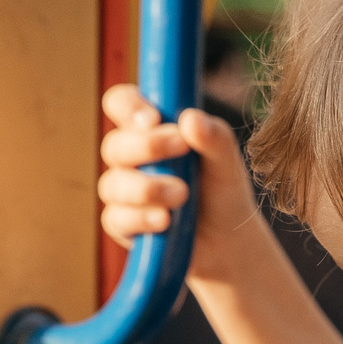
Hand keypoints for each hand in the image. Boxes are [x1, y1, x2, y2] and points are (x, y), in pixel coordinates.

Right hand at [97, 84, 260, 274]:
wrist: (229, 239)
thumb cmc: (222, 190)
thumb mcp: (227, 162)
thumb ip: (214, 137)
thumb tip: (191, 118)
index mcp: (149, 130)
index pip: (121, 103)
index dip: (128, 106)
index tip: (153, 118)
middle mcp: (130, 158)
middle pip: (114, 145)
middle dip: (147, 147)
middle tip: (182, 148)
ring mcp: (123, 192)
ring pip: (113, 184)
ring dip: (147, 188)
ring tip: (183, 194)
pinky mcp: (123, 225)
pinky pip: (116, 219)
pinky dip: (141, 219)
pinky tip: (164, 220)